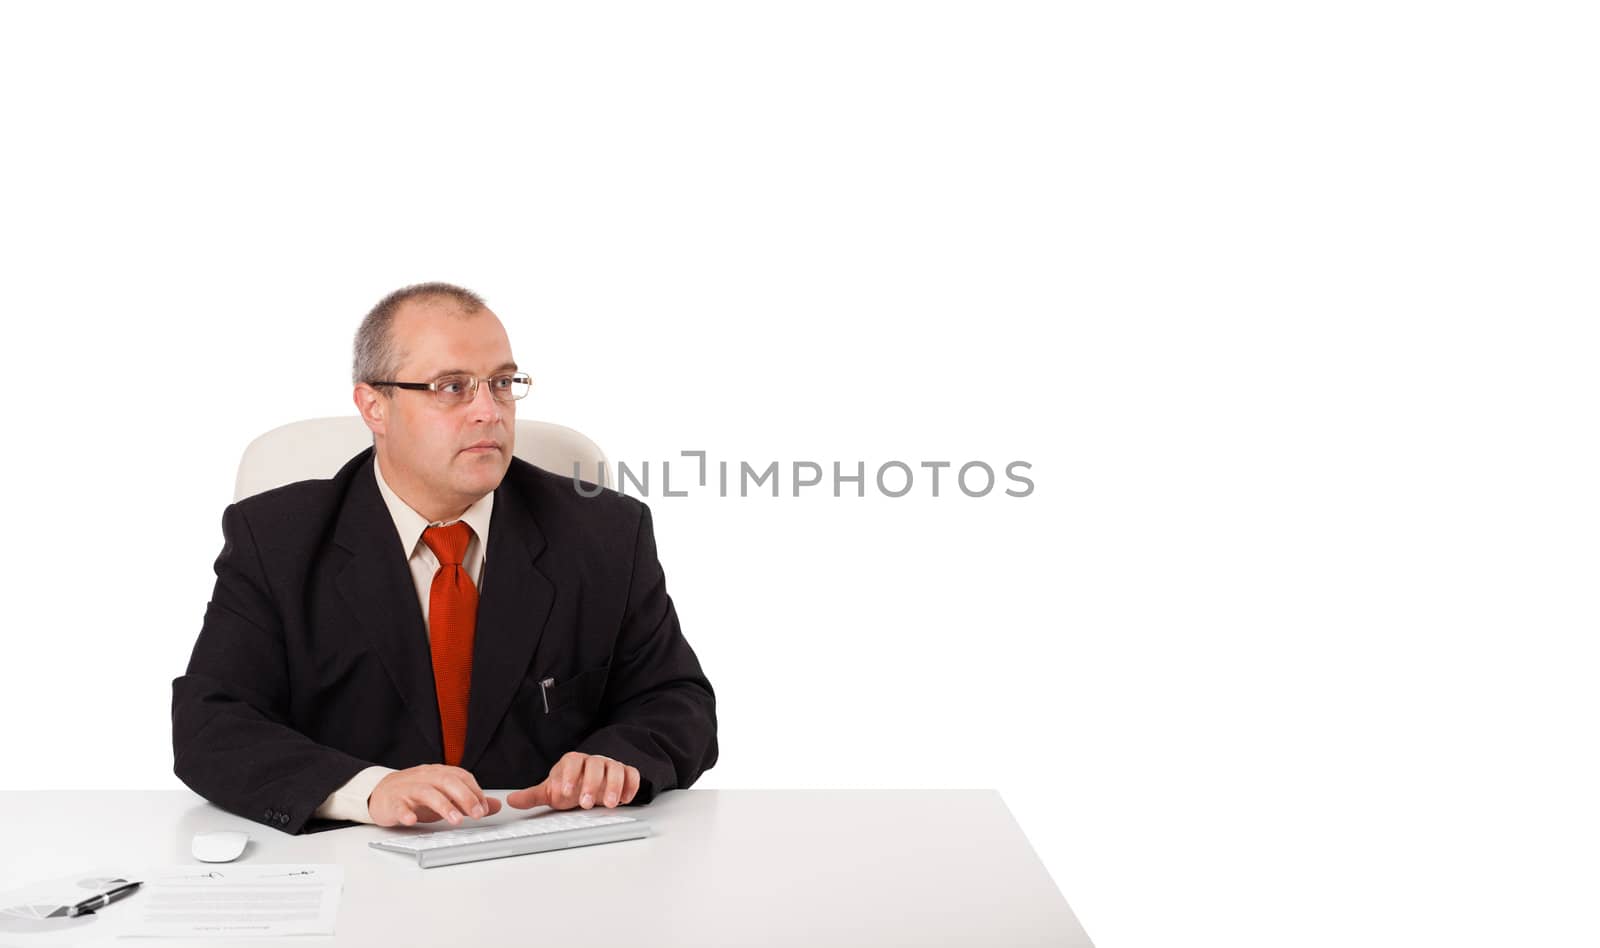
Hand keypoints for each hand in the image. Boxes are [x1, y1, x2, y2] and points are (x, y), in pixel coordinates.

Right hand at [368, 764, 502, 826]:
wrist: (380, 793)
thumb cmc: (416, 796)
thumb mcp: (445, 796)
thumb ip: (469, 801)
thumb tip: (495, 805)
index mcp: (439, 773)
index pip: (461, 777)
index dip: (475, 792)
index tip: (484, 808)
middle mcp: (425, 777)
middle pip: (447, 781)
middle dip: (465, 797)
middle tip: (477, 814)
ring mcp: (408, 788)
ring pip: (427, 792)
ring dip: (443, 806)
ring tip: (455, 820)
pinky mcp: (393, 801)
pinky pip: (399, 805)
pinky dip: (406, 812)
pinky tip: (412, 820)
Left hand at [506, 752, 640, 810]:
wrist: (593, 780)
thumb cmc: (572, 785)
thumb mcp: (553, 790)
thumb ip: (534, 795)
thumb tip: (511, 801)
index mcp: (573, 762)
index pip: (571, 763)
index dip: (568, 776)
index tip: (564, 792)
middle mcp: (593, 761)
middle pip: (594, 766)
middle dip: (590, 784)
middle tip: (585, 803)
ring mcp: (611, 766)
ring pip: (615, 769)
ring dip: (613, 786)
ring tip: (608, 804)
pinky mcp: (626, 773)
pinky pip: (631, 774)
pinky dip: (631, 785)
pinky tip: (624, 799)